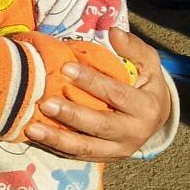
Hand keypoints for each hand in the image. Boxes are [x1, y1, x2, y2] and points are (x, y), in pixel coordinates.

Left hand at [25, 30, 171, 161]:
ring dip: (58, 139)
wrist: (157, 118)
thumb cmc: (147, 84)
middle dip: (71, 115)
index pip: (116, 94)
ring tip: (33, 128)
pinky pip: (79, 156)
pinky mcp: (105, 158)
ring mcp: (119, 150)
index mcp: (147, 108)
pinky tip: (37, 138)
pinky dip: (58, 148)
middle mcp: (135, 133)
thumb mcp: (148, 63)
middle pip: (100, 126)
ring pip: (86, 147)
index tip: (65, 68)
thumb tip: (113, 32)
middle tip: (45, 103)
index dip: (91, 82)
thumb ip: (133, 47)